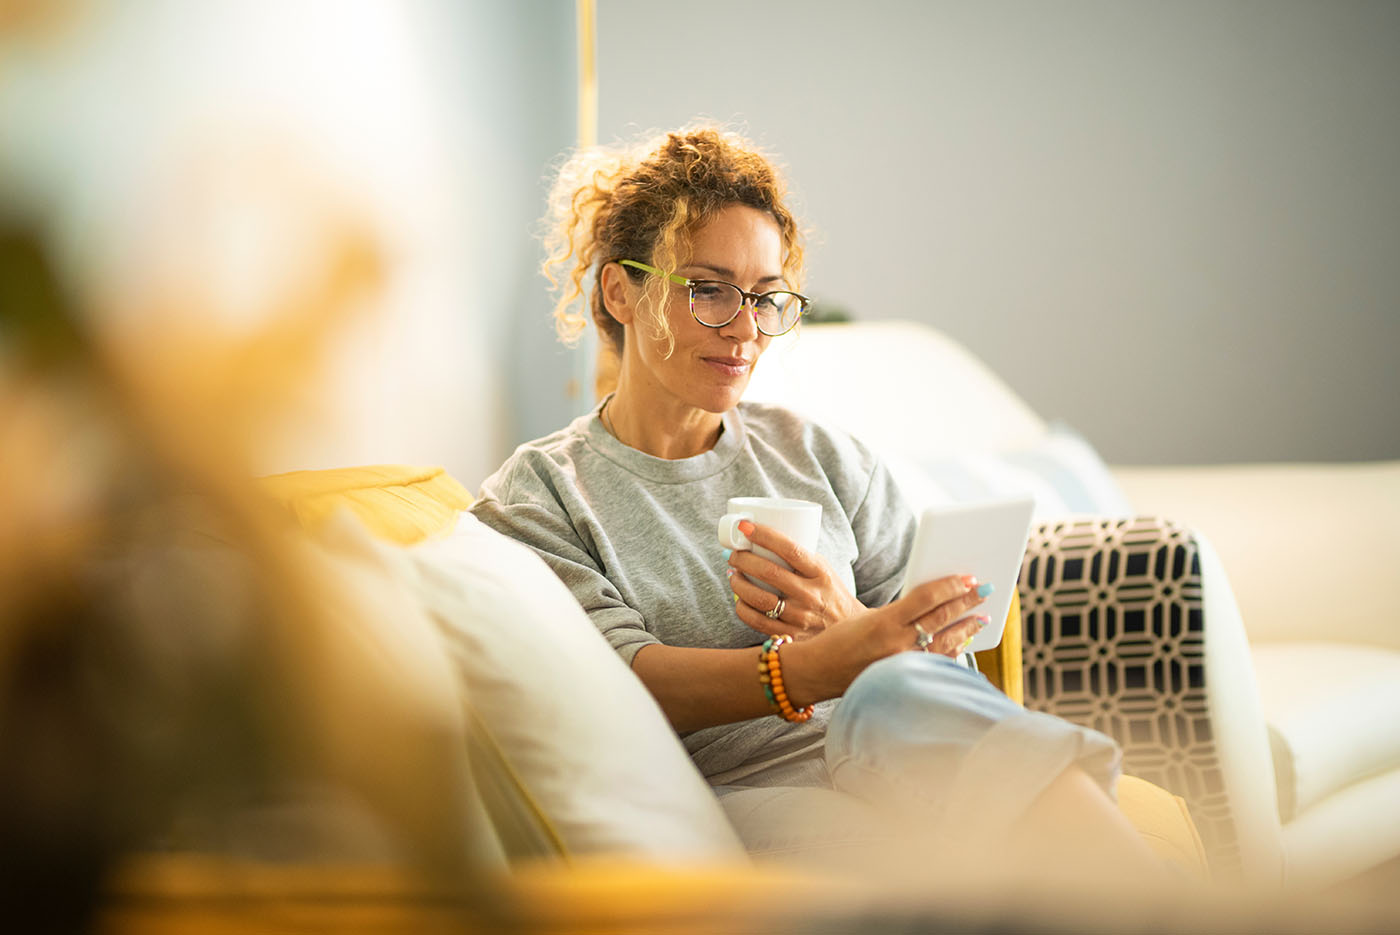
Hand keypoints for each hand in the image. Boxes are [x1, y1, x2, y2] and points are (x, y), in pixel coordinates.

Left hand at [727, 519, 862, 638]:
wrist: (848, 627)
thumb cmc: (829, 591)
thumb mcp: (822, 568)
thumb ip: (798, 556)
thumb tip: (759, 540)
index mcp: (820, 572)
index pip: (790, 549)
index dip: (764, 535)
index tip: (745, 527)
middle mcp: (811, 595)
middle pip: (769, 573)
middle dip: (743, 559)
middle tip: (734, 554)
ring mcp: (801, 617)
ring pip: (759, 599)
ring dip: (739, 584)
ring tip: (734, 575)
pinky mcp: (791, 636)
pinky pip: (757, 621)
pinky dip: (742, 608)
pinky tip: (739, 599)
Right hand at [781, 574, 990, 705]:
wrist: (816, 671)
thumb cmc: (838, 640)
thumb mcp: (866, 617)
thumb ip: (900, 612)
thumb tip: (933, 603)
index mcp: (885, 622)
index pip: (927, 598)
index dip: (951, 586)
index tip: (969, 578)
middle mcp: (896, 644)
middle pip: (942, 619)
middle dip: (967, 602)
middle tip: (985, 590)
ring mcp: (902, 665)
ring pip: (946, 643)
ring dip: (967, 628)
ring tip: (982, 616)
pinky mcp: (904, 679)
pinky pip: (937, 662)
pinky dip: (953, 650)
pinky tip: (963, 641)